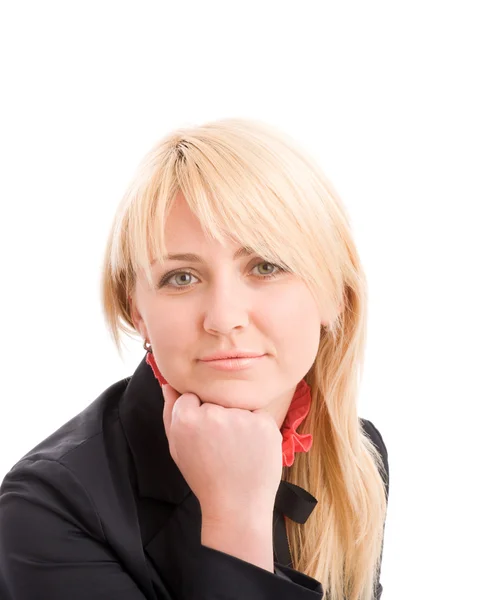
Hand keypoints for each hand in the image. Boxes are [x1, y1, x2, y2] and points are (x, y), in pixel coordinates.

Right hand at [161, 383, 282, 520]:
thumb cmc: (204, 477)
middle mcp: (213, 414)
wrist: (237, 506)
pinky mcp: (264, 423)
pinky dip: (256, 427)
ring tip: (236, 449)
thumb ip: (170, 412)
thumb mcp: (177, 448)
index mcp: (186, 419)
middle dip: (217, 414)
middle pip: (214, 398)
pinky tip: (251, 448)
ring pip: (236, 405)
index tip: (202, 434)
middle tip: (220, 444)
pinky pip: (257, 414)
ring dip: (237, 420)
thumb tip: (169, 384)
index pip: (191, 395)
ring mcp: (241, 417)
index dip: (196, 414)